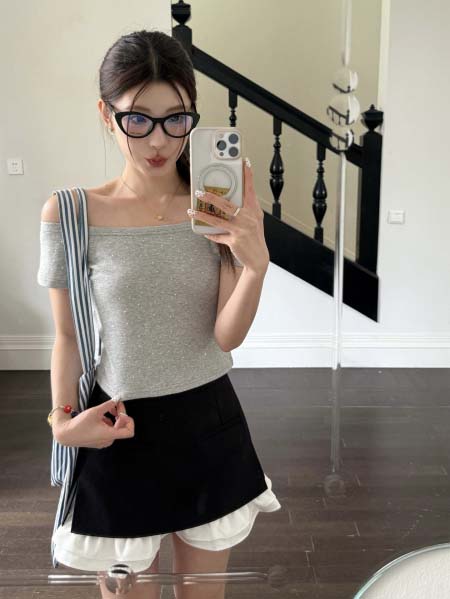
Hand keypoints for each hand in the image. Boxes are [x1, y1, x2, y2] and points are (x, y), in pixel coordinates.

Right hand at [53, 398, 133, 448]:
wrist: (66, 434)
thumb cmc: (80, 424)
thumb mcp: (95, 411)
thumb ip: (108, 405)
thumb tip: (117, 399)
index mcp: (110, 435)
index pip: (129, 432)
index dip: (129, 421)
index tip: (122, 412)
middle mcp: (108, 441)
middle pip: (122, 427)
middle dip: (120, 415)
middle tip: (115, 404)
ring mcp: (104, 442)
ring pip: (115, 429)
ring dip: (114, 418)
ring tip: (106, 410)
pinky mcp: (99, 442)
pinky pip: (109, 431)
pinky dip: (108, 423)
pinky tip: (100, 418)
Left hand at [188, 157, 269, 272]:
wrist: (258, 258)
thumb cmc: (255, 237)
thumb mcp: (254, 220)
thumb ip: (245, 209)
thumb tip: (230, 199)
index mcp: (253, 210)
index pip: (250, 189)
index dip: (247, 175)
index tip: (244, 162)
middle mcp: (248, 218)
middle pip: (226, 204)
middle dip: (211, 197)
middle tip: (199, 192)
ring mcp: (241, 230)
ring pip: (218, 220)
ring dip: (203, 215)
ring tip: (192, 211)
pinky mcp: (234, 241)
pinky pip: (218, 236)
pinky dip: (210, 234)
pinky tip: (203, 231)